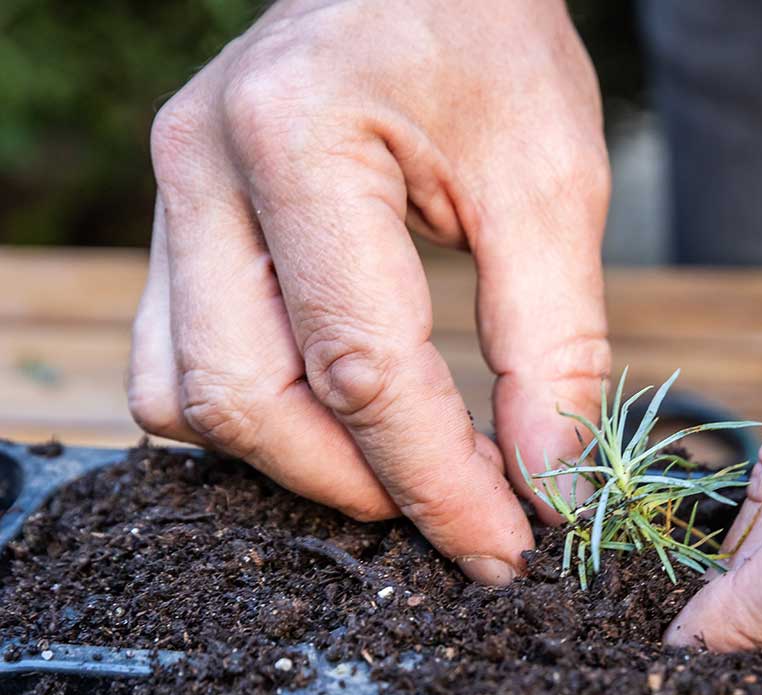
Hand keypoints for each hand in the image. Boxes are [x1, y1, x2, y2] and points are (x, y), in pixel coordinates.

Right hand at [126, 0, 610, 583]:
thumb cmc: (491, 41)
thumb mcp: (551, 183)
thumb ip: (553, 343)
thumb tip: (549, 485)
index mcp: (296, 138)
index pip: (359, 367)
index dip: (438, 482)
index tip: (507, 545)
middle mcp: (202, 166)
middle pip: (249, 400)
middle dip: (361, 485)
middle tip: (465, 509)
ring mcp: (175, 193)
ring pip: (191, 397)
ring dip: (299, 460)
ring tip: (407, 465)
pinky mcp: (183, 219)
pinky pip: (178, 361)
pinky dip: (259, 413)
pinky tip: (341, 415)